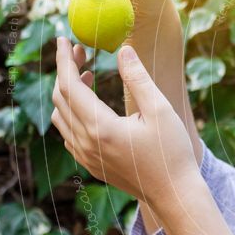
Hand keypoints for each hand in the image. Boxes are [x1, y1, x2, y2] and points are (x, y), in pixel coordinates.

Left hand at [51, 36, 197, 206]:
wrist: (174, 194)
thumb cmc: (171, 152)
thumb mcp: (160, 110)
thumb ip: (138, 78)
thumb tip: (123, 49)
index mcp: (100, 128)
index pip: (69, 86)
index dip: (64, 60)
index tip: (65, 39)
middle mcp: (86, 143)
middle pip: (60, 98)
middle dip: (66, 71)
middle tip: (82, 52)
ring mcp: (85, 156)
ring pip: (60, 116)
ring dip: (68, 92)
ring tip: (88, 75)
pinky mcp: (90, 164)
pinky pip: (68, 133)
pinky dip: (71, 112)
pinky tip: (91, 105)